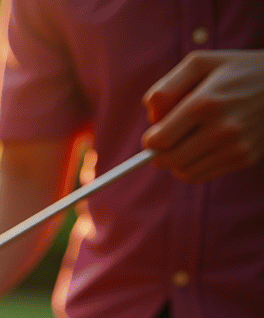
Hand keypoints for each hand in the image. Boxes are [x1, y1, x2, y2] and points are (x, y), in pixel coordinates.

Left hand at [142, 50, 263, 182]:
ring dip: (176, 162)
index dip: (150, 140)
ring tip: (186, 142)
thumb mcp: (199, 63)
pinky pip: (201, 176)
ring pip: (183, 172)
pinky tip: (201, 149)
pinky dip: (193, 166)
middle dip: (159, 153)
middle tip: (166, 142)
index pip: (160, 140)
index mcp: (206, 103)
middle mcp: (222, 128)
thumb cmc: (236, 71)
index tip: (155, 134)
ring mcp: (236, 146)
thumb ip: (166, 88)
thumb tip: (152, 120)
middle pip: (168, 160)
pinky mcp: (245, 158)